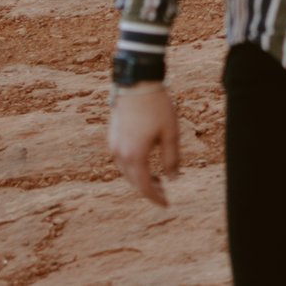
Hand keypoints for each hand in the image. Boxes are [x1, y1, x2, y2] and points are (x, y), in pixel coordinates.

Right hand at [108, 83, 180, 206]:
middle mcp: (119, 153)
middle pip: (133, 180)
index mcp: (134, 156)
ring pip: (126, 170)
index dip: (155, 197)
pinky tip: (145, 161)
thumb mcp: (170, 133)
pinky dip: (133, 165)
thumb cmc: (157, 106)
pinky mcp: (112, 135)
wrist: (137, 82)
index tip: (166, 204)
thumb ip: (172, 158)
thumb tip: (173, 178)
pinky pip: (122, 158)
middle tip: (165, 191)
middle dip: (148, 188)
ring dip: (140, 177)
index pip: (144, 186)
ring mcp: (113, 144)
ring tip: (157, 178)